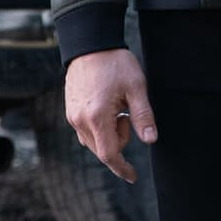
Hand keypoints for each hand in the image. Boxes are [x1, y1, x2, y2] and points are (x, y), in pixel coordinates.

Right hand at [64, 47, 157, 182]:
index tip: (133, 177)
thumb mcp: (136, 87)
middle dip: (119, 140)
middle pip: (102, 149)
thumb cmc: (115, 63)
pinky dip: (99, 127)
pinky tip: (107, 107)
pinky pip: (85, 131)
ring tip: (117, 106)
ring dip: (109, 133)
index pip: (109, 154)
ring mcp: (72, 116)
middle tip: (127, 113)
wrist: (90, 44)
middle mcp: (79, 121)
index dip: (122, 168)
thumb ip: (143, 116)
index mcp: (97, 117)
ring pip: (93, 141)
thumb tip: (151, 140)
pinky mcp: (70, 110)